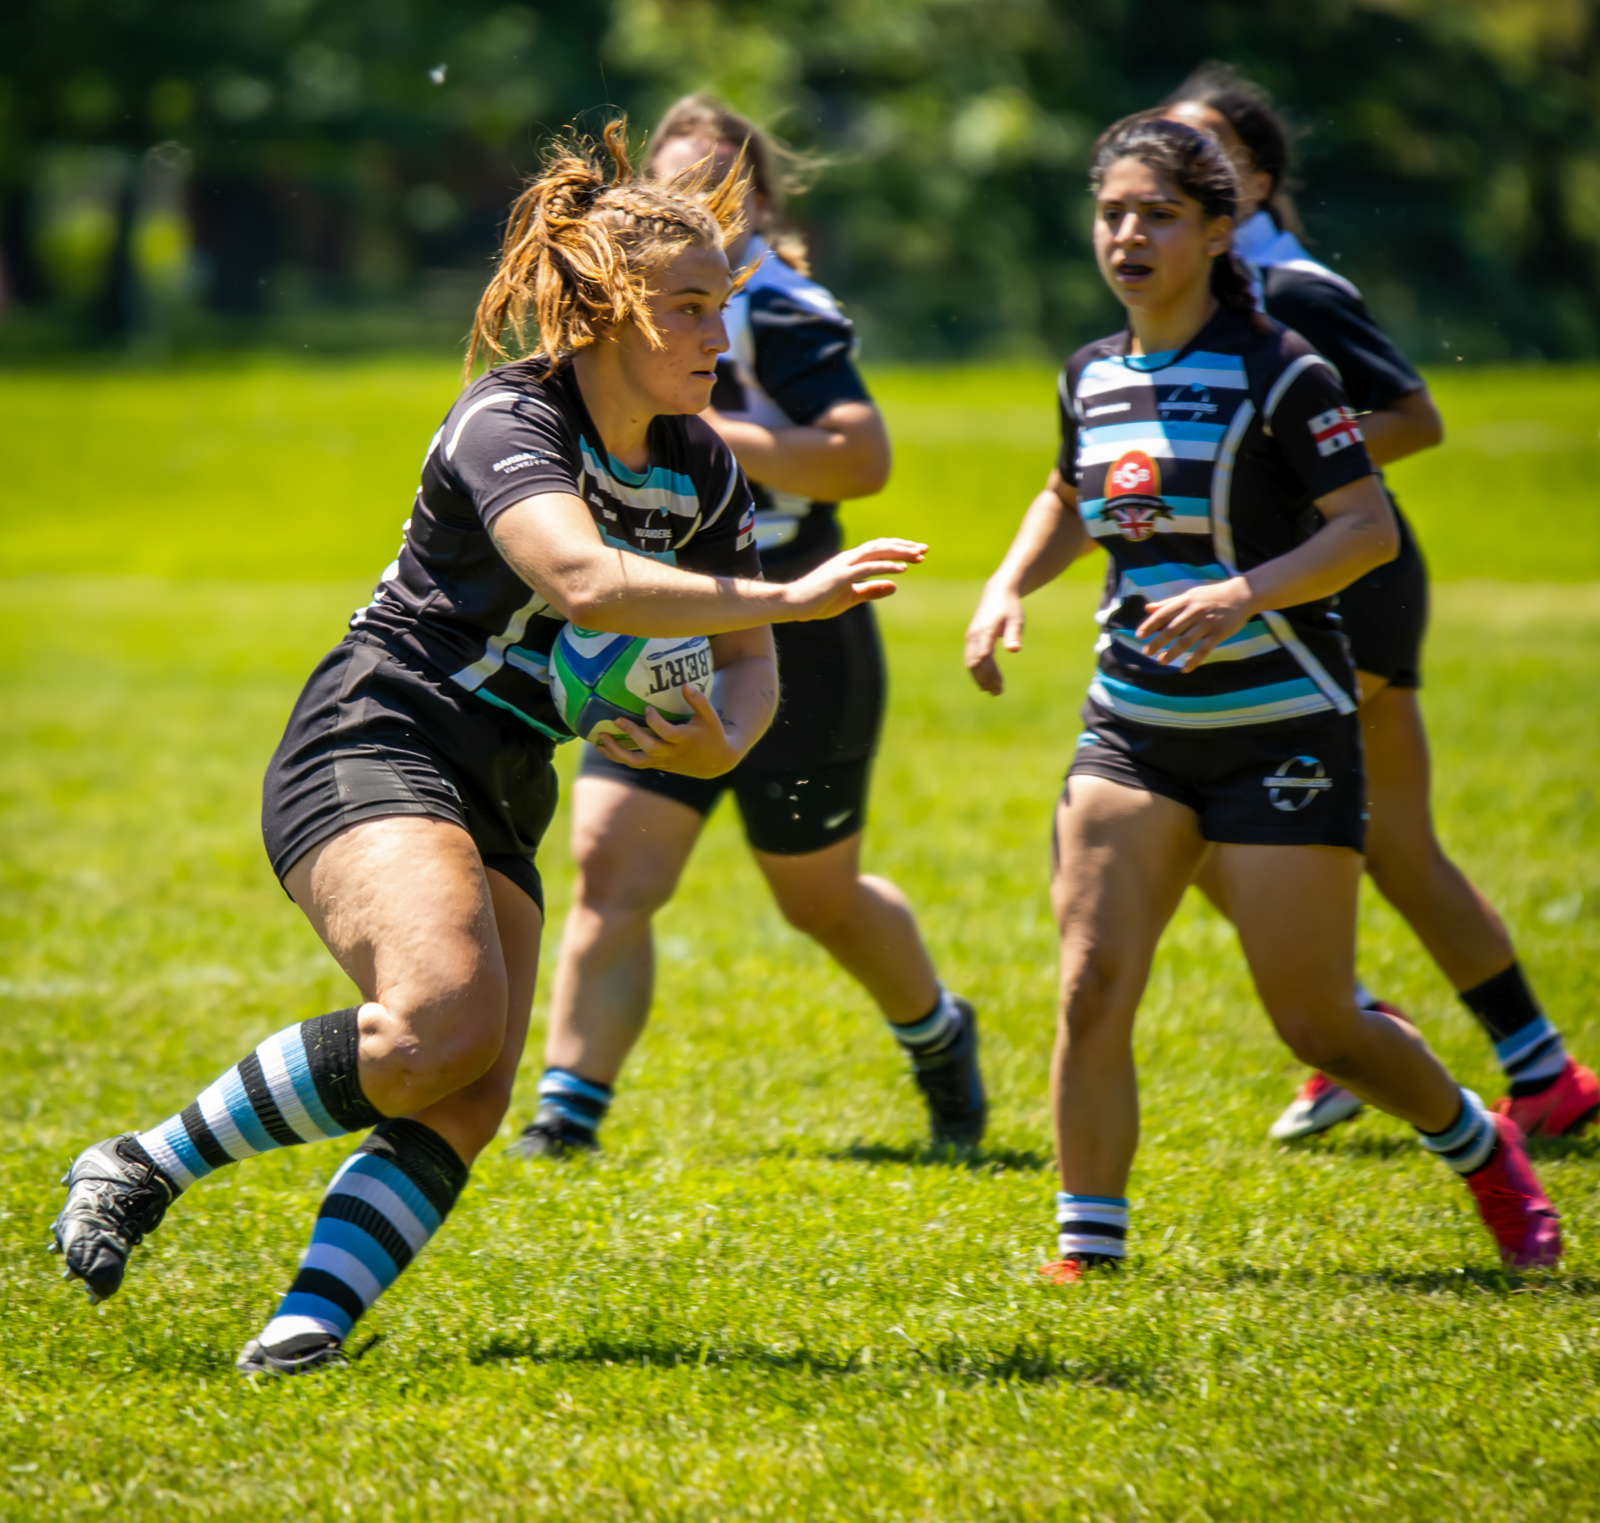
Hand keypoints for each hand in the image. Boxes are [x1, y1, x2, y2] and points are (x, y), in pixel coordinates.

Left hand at [593, 683, 742, 778]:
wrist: (714, 762)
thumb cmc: (711, 733)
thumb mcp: (710, 716)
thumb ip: (699, 700)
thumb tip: (685, 684)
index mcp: (684, 740)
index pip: (667, 733)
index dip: (655, 722)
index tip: (647, 708)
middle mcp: (671, 752)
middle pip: (649, 747)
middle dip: (632, 735)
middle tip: (617, 720)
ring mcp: (662, 760)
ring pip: (636, 761)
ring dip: (616, 751)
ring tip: (599, 739)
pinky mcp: (656, 764)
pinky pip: (633, 763)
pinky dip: (617, 757)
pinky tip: (603, 748)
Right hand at [780, 538, 927, 621]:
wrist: (792, 604)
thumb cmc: (817, 601)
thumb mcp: (851, 597)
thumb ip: (871, 590)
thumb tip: (894, 586)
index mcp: (850, 562)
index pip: (879, 550)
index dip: (899, 550)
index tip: (917, 554)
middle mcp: (849, 559)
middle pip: (881, 546)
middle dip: (904, 546)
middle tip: (924, 549)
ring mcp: (845, 565)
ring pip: (877, 552)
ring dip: (899, 552)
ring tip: (918, 556)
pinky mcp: (841, 576)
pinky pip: (868, 568)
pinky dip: (886, 566)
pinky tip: (902, 569)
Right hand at [964, 580, 1025, 694]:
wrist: (997, 593)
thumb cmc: (1010, 607)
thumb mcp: (1016, 619)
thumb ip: (1014, 634)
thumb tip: (1014, 650)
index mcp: (984, 631)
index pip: (983, 657)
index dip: (990, 673)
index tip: (1001, 685)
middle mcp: (974, 636)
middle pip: (975, 663)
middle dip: (985, 680)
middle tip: (999, 692)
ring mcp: (971, 639)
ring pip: (971, 664)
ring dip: (981, 679)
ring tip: (995, 692)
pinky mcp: (972, 641)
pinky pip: (971, 660)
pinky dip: (977, 673)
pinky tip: (987, 683)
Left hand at [1135, 576, 1254, 671]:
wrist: (1242, 594)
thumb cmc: (1211, 595)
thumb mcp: (1190, 595)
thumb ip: (1168, 603)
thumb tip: (1147, 608)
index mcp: (1186, 601)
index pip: (1163, 614)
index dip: (1149, 625)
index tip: (1139, 636)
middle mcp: (1194, 611)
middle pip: (1171, 630)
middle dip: (1157, 643)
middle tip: (1146, 652)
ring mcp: (1207, 623)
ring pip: (1185, 641)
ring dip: (1171, 653)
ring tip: (1161, 662)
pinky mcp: (1219, 633)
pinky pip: (1204, 650)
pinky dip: (1193, 661)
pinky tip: (1184, 669)